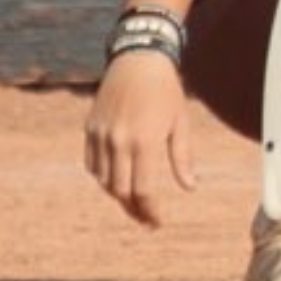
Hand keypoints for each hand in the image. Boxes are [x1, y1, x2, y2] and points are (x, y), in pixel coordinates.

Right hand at [83, 53, 197, 227]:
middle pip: (120, 191)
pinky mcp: (90, 128)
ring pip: (103, 180)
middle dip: (133, 209)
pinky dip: (102, 177)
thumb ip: (182, 157)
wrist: (139, 59)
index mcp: (144, 141)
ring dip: (117, 194)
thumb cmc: (166, 90)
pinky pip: (91, 164)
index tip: (156, 222)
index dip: (150, 211)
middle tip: (145, 217)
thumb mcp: (179, 122)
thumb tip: (190, 187)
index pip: (143, 190)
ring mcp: (101, 135)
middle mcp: (119, 141)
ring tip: (133, 200)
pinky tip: (115, 179)